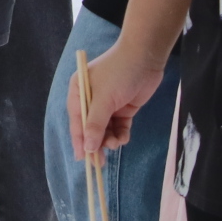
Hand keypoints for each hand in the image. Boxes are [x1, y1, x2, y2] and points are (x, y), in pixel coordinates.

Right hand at [72, 42, 166, 157]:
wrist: (145, 57)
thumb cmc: (118, 73)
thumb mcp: (103, 99)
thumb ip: (95, 124)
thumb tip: (87, 147)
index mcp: (79, 92)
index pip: (76, 121)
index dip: (79, 140)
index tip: (82, 159)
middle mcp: (91, 99)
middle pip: (90, 128)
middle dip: (96, 143)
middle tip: (99, 163)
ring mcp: (108, 105)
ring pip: (105, 130)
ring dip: (110, 139)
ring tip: (117, 143)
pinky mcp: (123, 108)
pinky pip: (118, 127)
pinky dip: (121, 134)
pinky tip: (124, 137)